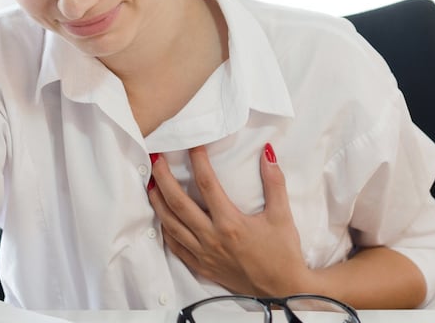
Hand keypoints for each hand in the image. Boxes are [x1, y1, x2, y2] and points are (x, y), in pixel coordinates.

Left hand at [147, 143, 309, 296]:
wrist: (283, 289)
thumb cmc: (283, 253)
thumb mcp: (282, 216)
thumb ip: (274, 182)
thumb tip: (268, 152)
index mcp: (230, 224)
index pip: (207, 184)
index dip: (198, 161)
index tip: (193, 145)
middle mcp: (212, 238)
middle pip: (179, 203)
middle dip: (164, 178)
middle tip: (156, 159)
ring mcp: (203, 254)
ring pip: (171, 224)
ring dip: (158, 202)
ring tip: (151, 183)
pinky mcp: (201, 266)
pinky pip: (175, 247)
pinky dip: (165, 229)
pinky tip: (161, 217)